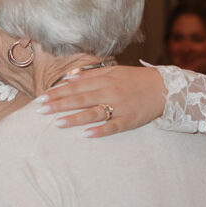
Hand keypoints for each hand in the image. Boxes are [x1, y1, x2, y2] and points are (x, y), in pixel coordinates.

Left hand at [36, 65, 166, 137]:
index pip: (76, 87)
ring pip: (94, 113)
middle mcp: (110, 93)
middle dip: (59, 105)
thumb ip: (91, 75)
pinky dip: (101, 131)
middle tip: (41, 110)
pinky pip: (113, 126)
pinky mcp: (129, 120)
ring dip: (75, 118)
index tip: (41, 98)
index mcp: (105, 81)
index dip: (57, 93)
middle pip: (81, 99)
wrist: (164, 88)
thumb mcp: (114, 71)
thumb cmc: (135, 80)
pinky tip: (87, 135)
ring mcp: (120, 107)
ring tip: (58, 123)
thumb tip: (69, 78)